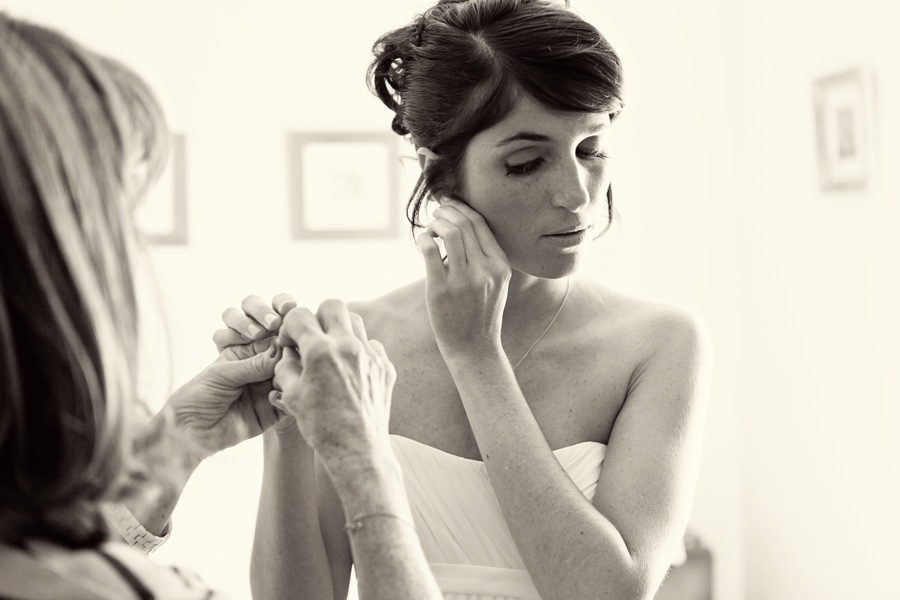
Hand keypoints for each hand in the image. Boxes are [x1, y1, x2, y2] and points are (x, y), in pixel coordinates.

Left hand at [212, 293, 300, 437]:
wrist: (188, 432)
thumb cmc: (198, 396)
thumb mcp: (224, 374)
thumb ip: (254, 364)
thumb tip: (282, 350)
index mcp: (246, 353)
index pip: (269, 340)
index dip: (279, 336)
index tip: (285, 335)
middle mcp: (261, 369)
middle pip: (284, 358)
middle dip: (288, 356)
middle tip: (287, 358)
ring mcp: (268, 389)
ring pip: (289, 378)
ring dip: (289, 377)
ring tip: (281, 379)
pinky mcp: (274, 411)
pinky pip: (289, 401)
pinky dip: (288, 397)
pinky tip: (277, 397)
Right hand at [270, 300, 395, 461]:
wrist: (357, 449)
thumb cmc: (320, 426)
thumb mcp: (292, 395)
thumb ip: (286, 364)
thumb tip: (290, 349)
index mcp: (321, 352)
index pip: (300, 316)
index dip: (289, 327)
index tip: (289, 343)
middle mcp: (349, 347)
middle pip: (332, 305)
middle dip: (317, 317)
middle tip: (312, 338)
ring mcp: (371, 356)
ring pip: (356, 321)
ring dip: (340, 330)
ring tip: (331, 352)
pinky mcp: (385, 367)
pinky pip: (371, 345)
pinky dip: (358, 351)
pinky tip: (350, 370)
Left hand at [415, 198, 510, 359]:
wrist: (474, 348)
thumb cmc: (481, 313)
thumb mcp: (496, 283)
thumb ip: (486, 257)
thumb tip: (461, 226)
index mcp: (500, 265)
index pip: (480, 224)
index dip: (462, 208)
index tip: (449, 203)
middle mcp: (485, 270)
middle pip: (464, 224)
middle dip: (447, 212)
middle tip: (436, 212)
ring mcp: (464, 280)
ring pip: (449, 233)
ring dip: (436, 223)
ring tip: (431, 227)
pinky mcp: (441, 290)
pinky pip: (430, 251)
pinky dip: (424, 239)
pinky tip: (422, 241)